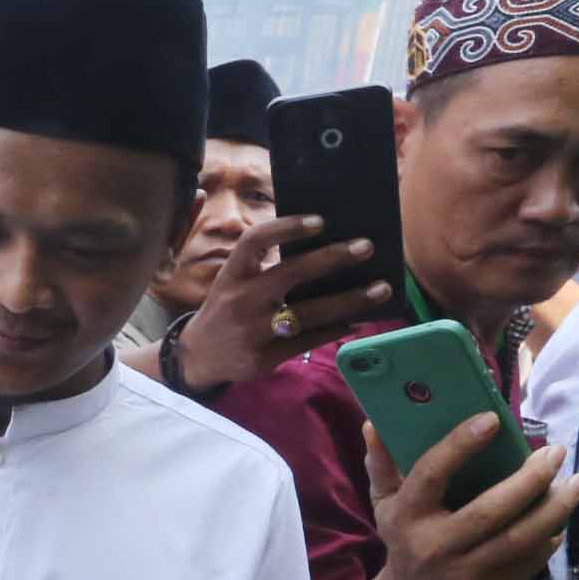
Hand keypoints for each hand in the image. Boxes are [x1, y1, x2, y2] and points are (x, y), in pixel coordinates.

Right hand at [176, 217, 402, 391]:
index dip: (286, 227)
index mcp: (232, 275)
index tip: (320, 221)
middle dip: (332, 258)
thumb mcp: (233, 283)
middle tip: (366, 247)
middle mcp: (241, 300)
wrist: (198, 357)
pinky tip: (356, 320)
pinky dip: (336, 329)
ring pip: (309, 313)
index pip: (255, 242)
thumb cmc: (226, 310)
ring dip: (350, 300)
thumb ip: (264, 267)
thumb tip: (322, 249)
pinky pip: (309, 340)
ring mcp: (252, 331)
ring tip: (380, 289)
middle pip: (291, 273)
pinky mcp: (264, 357)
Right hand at [364, 414, 578, 579]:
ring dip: (555, 509)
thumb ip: (382, 465)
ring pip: (520, 539)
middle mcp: (434, 547)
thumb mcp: (384, 505)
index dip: (461, 445)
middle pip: (491, 510)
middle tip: (555, 453)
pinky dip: (549, 537)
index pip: (432, 475)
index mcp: (407, 517)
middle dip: (530, 479)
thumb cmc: (404, 541)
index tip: (492, 419)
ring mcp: (464, 575)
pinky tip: (559, 518)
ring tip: (575, 482)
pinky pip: (529, 563)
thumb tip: (376, 423)